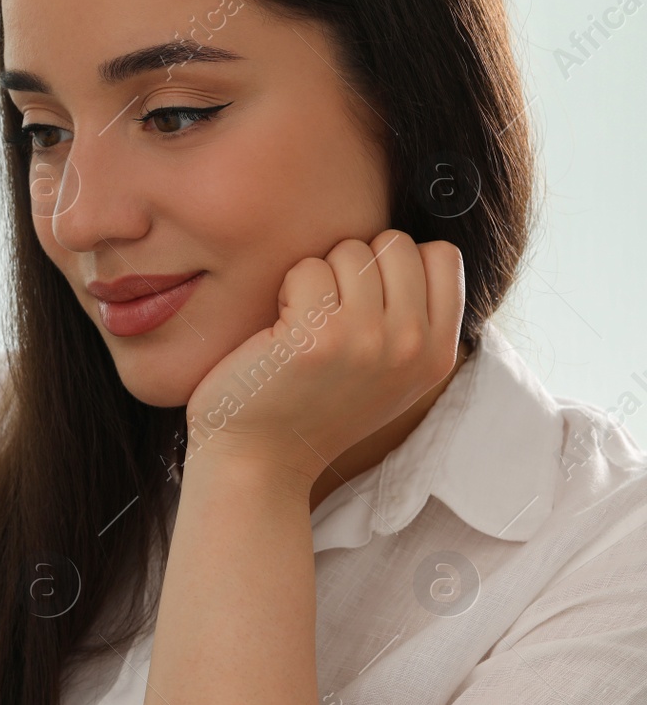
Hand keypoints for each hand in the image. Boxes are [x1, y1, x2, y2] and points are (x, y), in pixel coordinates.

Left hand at [184, 229, 464, 483]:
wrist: (260, 460)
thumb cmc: (313, 406)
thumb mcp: (390, 373)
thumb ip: (414, 319)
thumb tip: (414, 250)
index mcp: (438, 353)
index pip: (443, 255)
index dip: (395, 263)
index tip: (365, 300)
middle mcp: (411, 346)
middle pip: (394, 244)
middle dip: (355, 264)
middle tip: (329, 311)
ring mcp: (367, 340)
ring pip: (351, 250)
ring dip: (319, 275)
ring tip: (305, 323)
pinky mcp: (317, 337)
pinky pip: (308, 268)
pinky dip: (288, 288)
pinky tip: (281, 329)